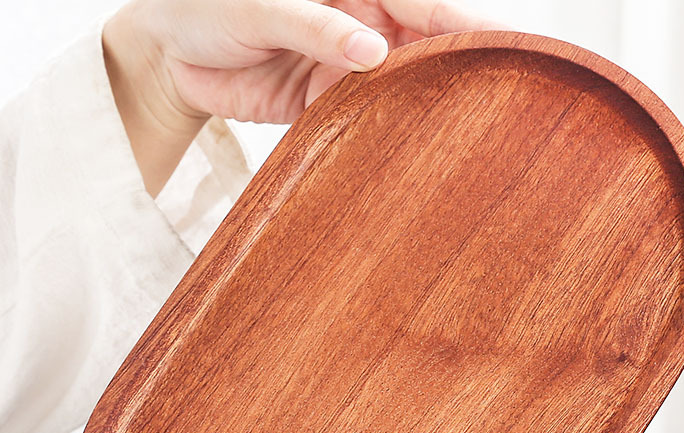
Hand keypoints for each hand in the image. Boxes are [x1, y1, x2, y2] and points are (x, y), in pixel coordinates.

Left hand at [101, 0, 501, 193]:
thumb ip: (317, 27)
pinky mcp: (325, 105)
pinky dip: (378, 139)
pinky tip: (397, 157)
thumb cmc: (207, 5)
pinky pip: (361, 123)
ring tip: (455, 143)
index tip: (507, 47)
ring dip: (419, 114)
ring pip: (396, 92)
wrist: (167, 54)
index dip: (466, 25)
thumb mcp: (261, 7)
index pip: (424, 6)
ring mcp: (344, 70)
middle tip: (498, 111)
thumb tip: (376, 51)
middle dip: (455, 76)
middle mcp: (358, 27)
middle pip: (421, 52)